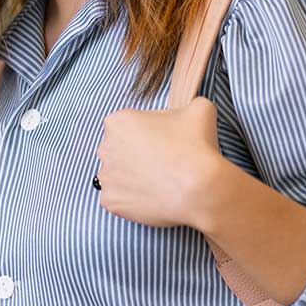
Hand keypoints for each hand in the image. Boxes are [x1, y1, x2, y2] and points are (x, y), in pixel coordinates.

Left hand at [93, 97, 230, 228]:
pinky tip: (152, 197)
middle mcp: (105, 147)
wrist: (200, 191)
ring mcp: (105, 177)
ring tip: (159, 182)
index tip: (163, 143)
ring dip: (133, 178)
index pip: (128, 126)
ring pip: (117, 175)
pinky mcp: (109, 201)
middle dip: (136, 155)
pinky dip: (132, 200)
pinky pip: (118, 199)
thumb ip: (190, 103)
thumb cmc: (197, 148)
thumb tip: (191, 109)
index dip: (147, 134)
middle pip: (119, 150)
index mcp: (118, 121)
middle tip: (162, 163)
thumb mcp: (200, 109)